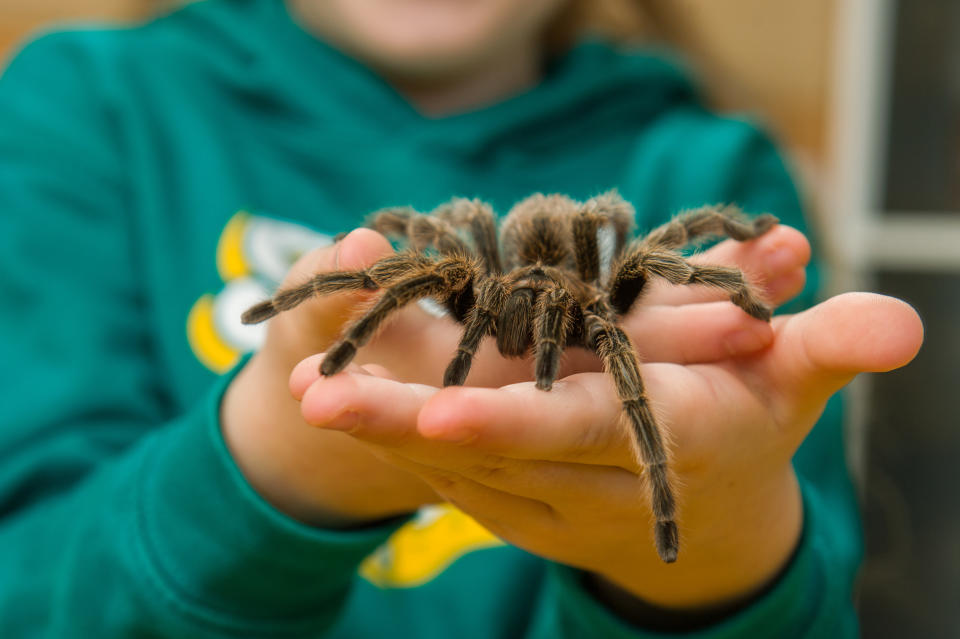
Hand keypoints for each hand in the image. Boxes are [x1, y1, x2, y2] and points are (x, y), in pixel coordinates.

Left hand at [287, 228, 920, 611]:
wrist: (704, 522)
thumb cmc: (747, 425)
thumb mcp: (791, 381)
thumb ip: (827, 346)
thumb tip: (900, 325)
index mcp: (644, 440)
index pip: (571, 433)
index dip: (510, 426)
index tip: (437, 413)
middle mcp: (580, 479)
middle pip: (481, 455)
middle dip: (397, 429)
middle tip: (315, 399)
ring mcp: (534, 499)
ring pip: (445, 468)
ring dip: (375, 433)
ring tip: (299, 388)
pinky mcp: (507, 500)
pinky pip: (441, 472)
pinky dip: (387, 440)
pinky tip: (335, 402)